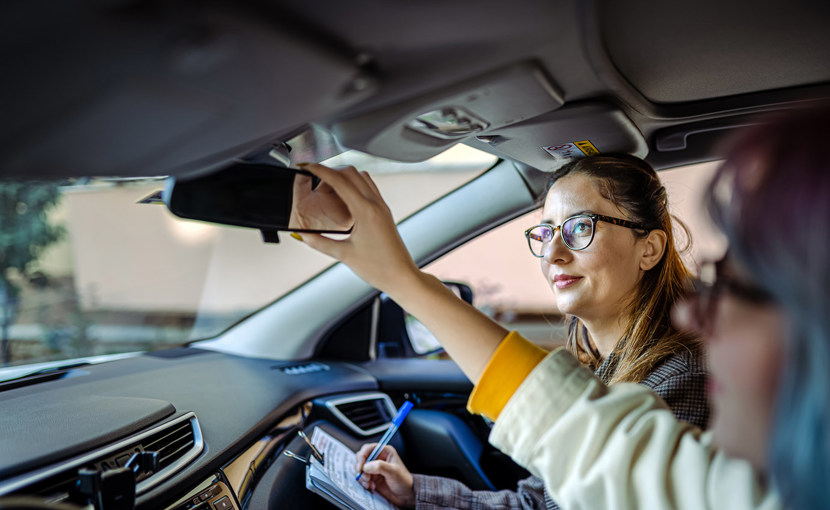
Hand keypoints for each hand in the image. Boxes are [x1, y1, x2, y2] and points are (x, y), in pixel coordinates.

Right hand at [295, 163, 420, 294]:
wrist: (402, 276)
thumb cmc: (379, 268)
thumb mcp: (344, 255)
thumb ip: (319, 242)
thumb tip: (302, 235)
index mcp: (365, 211)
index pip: (339, 180)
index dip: (320, 170)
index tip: (306, 167)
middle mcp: (376, 204)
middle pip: (351, 173)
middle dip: (330, 171)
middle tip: (314, 180)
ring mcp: (382, 206)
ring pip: (361, 177)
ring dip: (344, 176)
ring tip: (328, 187)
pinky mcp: (384, 212)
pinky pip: (369, 187)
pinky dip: (354, 185)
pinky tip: (344, 198)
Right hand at [354, 443, 414, 508]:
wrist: (405, 495)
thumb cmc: (403, 481)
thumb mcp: (393, 472)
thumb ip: (380, 466)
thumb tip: (366, 466)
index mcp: (384, 452)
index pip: (368, 449)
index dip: (362, 457)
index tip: (360, 467)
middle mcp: (378, 458)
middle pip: (361, 458)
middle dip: (360, 468)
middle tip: (365, 477)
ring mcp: (373, 468)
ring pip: (360, 469)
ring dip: (362, 477)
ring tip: (370, 483)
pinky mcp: (371, 477)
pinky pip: (361, 478)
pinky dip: (363, 483)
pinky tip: (371, 486)